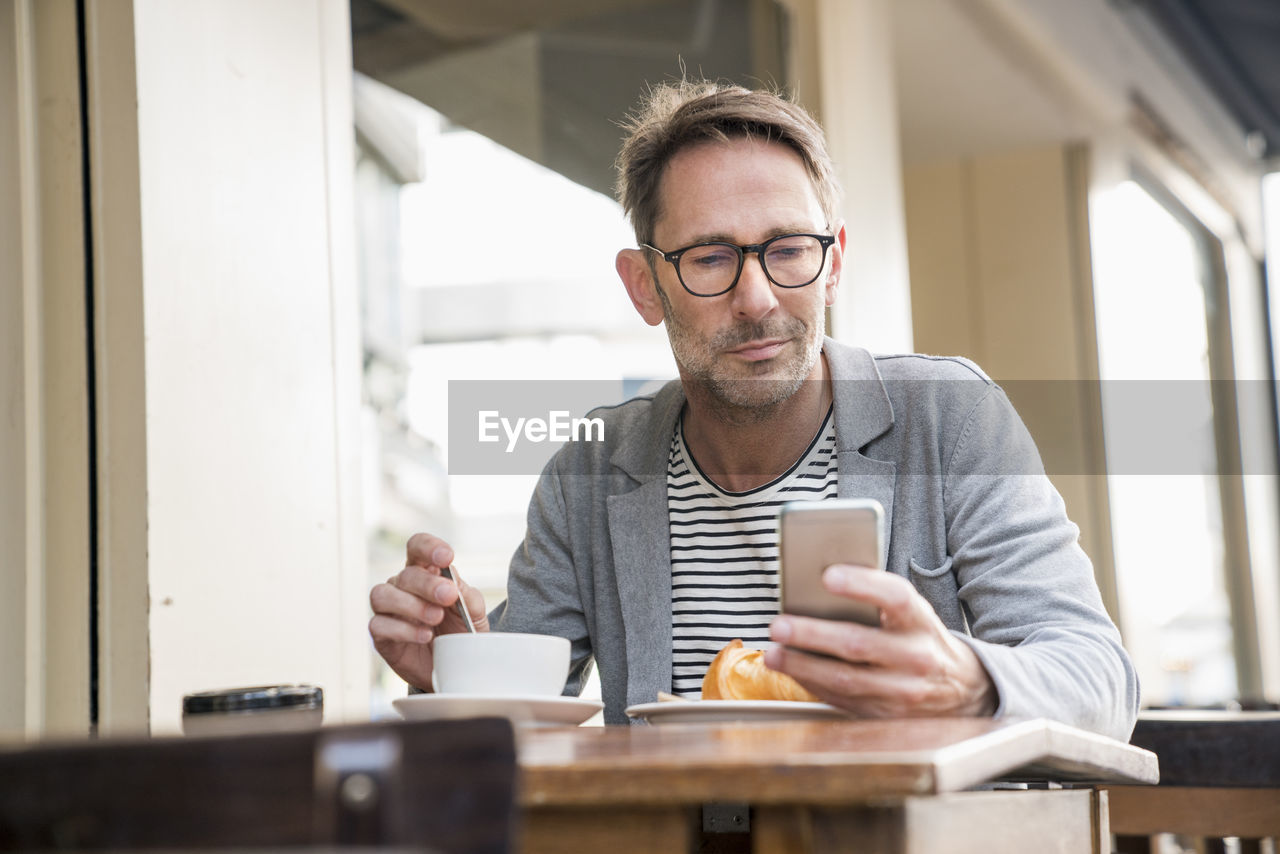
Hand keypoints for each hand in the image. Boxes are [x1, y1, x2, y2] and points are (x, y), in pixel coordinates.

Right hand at [368, 533, 488, 690]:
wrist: (455, 667)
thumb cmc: (461, 633)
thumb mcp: (473, 612)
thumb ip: (467, 595)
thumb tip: (453, 583)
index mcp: (426, 572)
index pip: (417, 547)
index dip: (428, 547)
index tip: (446, 557)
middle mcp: (403, 587)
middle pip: (405, 574)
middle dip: (428, 584)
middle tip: (448, 596)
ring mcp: (389, 610)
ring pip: (381, 595)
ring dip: (411, 605)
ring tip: (435, 618)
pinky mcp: (381, 635)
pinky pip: (378, 625)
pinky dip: (403, 630)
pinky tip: (425, 636)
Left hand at [763, 565, 996, 717]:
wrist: (964, 689)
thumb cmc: (921, 638)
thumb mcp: (913, 614)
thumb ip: (876, 599)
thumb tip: (818, 584)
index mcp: (922, 621)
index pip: (896, 597)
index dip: (863, 585)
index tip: (828, 575)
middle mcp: (917, 657)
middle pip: (859, 644)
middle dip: (813, 635)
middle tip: (779, 625)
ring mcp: (903, 692)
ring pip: (845, 680)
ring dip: (802, 666)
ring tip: (773, 653)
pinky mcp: (887, 716)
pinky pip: (843, 700)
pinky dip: (812, 685)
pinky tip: (792, 671)